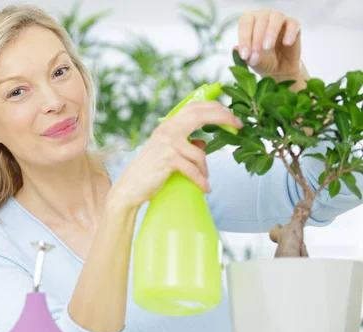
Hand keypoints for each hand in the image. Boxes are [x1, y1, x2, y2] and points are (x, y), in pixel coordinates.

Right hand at [108, 102, 242, 210]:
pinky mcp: (168, 160)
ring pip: (199, 153)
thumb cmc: (149, 170)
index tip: (231, 115)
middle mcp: (167, 130)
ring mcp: (167, 144)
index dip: (214, 107)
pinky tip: (205, 188)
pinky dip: (201, 180)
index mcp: (167, 126)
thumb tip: (203, 142)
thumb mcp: (167, 151)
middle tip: (237, 126)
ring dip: (204, 169)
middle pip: (199, 115)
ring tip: (203, 179)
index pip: (193, 107)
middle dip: (222, 117)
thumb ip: (184, 143)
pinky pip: (193, 170)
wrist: (130, 186)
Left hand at [235, 9, 301, 78]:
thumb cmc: (262, 61)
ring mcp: (279, 19)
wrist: (279, 68)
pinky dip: (290, 32)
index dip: (244, 38)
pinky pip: (293, 23)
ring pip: (276, 17)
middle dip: (257, 38)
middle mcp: (264, 16)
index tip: (245, 55)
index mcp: (250, 21)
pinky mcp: (294, 24)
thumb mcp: (252, 61)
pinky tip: (287, 43)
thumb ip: (245, 55)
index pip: (245, 23)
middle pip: (260, 19)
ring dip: (271, 31)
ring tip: (268, 47)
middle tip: (256, 54)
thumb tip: (235, 48)